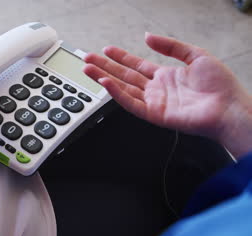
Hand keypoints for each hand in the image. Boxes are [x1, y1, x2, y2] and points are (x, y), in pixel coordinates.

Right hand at [84, 33, 251, 155]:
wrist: (229, 108)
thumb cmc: (220, 85)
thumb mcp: (196, 55)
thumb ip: (170, 46)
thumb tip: (148, 37)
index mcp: (166, 76)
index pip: (137, 65)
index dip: (121, 57)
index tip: (106, 50)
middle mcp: (156, 90)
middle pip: (124, 76)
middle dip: (105, 67)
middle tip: (88, 59)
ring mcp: (154, 102)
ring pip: (123, 89)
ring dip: (104, 78)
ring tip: (88, 69)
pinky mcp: (154, 114)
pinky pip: (131, 103)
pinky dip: (117, 94)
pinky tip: (106, 83)